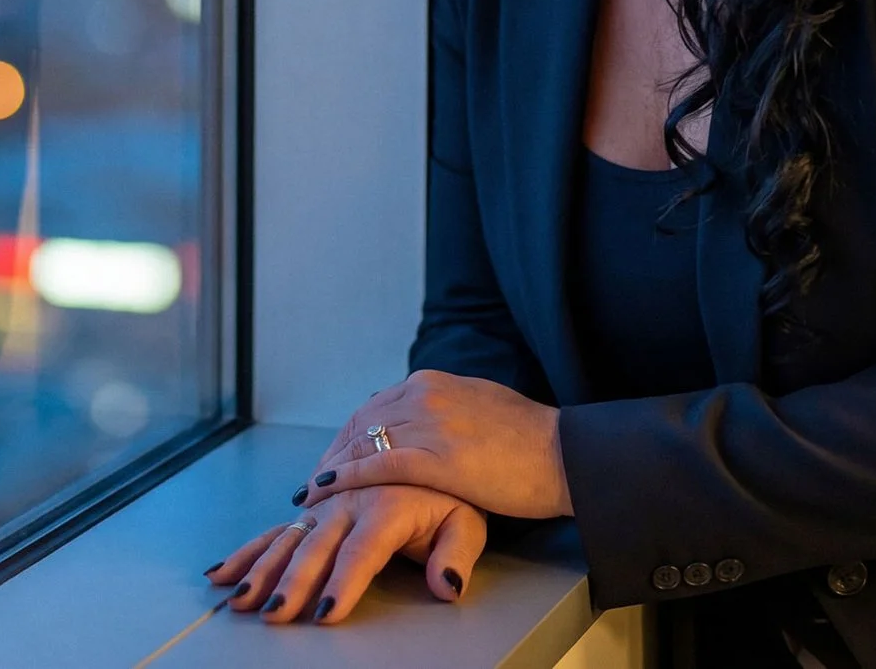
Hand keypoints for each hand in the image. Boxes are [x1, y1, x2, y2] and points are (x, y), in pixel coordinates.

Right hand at [203, 485, 486, 623]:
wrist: (432, 442)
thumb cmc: (451, 492)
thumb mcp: (468, 518)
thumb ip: (456, 553)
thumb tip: (447, 586)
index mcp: (387, 504)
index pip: (362, 551)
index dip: (343, 582)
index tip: (327, 613)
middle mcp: (350, 500)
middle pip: (316, 546)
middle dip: (292, 582)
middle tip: (274, 613)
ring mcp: (327, 502)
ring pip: (289, 538)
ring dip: (262, 569)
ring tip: (241, 599)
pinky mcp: (314, 506)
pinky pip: (278, 529)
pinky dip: (250, 550)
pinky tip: (224, 573)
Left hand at [295, 370, 570, 518]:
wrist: (565, 453)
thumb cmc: (531, 440)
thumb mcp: (480, 407)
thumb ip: (446, 410)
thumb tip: (424, 420)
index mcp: (434, 382)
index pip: (374, 407)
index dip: (348, 436)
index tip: (333, 458)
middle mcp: (423, 395)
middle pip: (360, 423)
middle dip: (333, 453)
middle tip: (313, 480)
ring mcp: (428, 424)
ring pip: (362, 443)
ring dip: (331, 468)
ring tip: (310, 494)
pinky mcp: (436, 458)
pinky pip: (376, 466)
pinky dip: (344, 478)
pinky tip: (323, 490)